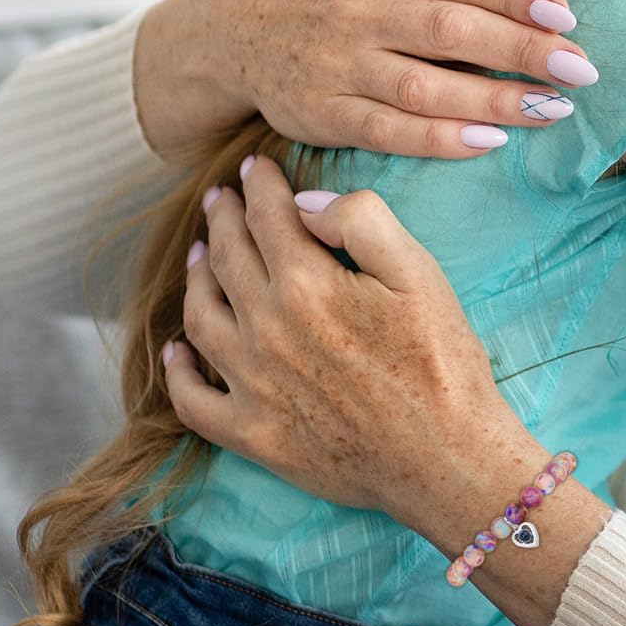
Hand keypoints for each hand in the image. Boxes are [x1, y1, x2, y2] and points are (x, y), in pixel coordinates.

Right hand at [135, 0, 596, 160]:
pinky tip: (488, 141)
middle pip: (451, 31)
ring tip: (553, 110)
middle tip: (582, 69)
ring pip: (425, 87)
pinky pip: (388, 131)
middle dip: (522, 51)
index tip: (567, 15)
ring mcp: (338, 65)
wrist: (225, 27)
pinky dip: (440, 140)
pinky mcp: (322, 114)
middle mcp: (358, 10)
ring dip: (494, 101)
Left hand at [165, 155, 535, 534]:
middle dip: (224, 220)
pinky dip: (179, 371)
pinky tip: (179, 350)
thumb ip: (362, 222)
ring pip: (201, 317)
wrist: (447, 458)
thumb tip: (306, 203)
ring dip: (197, 278)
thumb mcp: (420, 274)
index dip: (261, 186)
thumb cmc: (444, 363)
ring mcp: (253, 385)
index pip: (270, 217)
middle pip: (229, 259)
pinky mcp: (252, 434)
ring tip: (201, 255)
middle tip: (221, 199)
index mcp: (308, 285)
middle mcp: (266, 330)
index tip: (256, 167)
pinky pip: (194, 399)